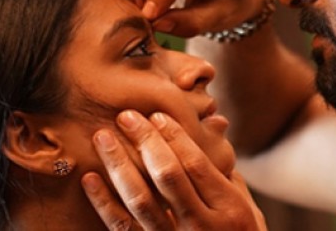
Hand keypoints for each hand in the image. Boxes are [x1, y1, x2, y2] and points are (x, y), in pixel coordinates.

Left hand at [82, 110, 266, 230]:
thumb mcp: (246, 207)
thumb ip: (225, 174)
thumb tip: (208, 128)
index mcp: (230, 209)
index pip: (196, 164)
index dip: (174, 136)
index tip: (156, 115)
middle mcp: (202, 227)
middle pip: (168, 175)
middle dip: (145, 141)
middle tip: (126, 116)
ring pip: (140, 200)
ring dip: (119, 165)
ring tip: (102, 138)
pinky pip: (121, 228)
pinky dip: (103, 203)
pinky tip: (89, 178)